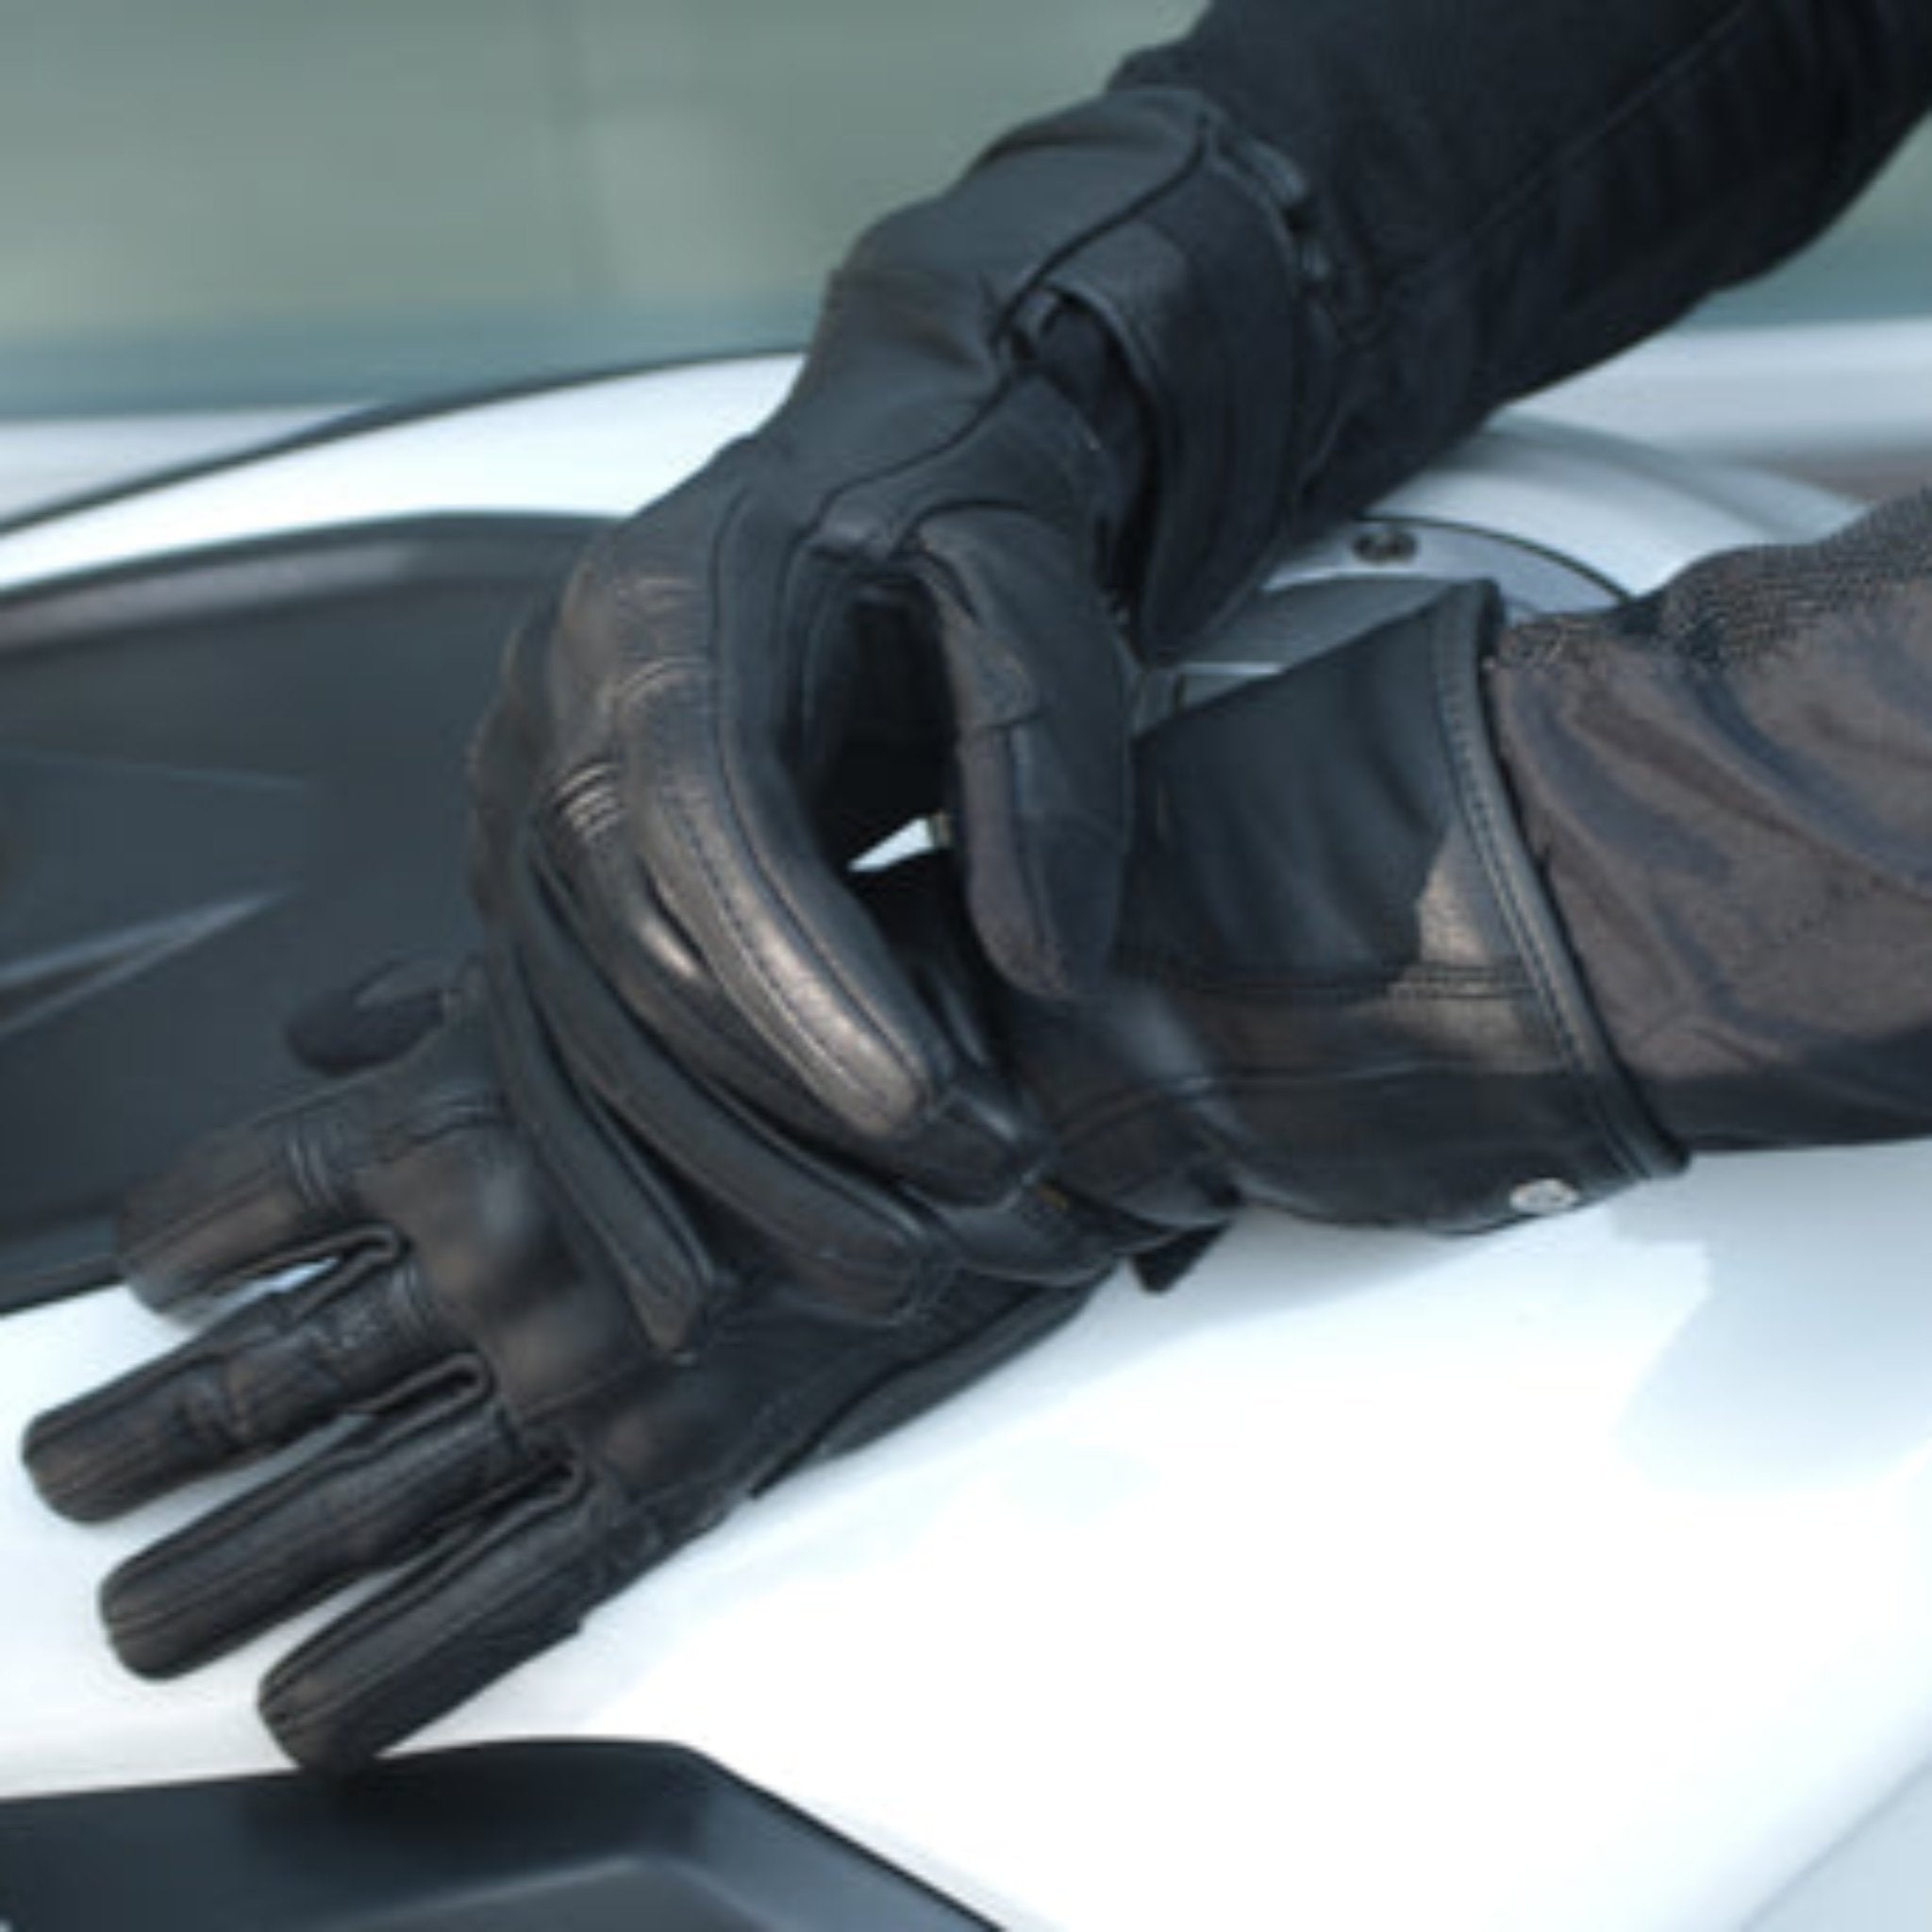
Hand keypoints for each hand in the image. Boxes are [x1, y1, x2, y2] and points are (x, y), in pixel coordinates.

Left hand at [22, 988, 1097, 1770]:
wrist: (993, 1093)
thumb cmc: (813, 1019)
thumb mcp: (616, 969)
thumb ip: (448, 998)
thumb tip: (324, 1022)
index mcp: (465, 1113)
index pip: (237, 1208)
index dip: (164, 1255)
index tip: (141, 1287)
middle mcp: (494, 1255)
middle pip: (260, 1373)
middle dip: (145, 1444)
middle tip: (76, 1486)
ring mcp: (578, 1375)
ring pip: (351, 1499)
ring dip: (223, 1569)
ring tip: (141, 1614)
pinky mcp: (676, 1466)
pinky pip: (506, 1596)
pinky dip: (393, 1667)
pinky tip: (304, 1711)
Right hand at [510, 587, 1684, 1301]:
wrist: (869, 475)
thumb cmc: (945, 517)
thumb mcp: (1027, 598)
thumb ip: (1039, 767)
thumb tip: (1039, 969)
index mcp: (668, 615)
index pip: (704, 820)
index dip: (802, 982)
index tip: (925, 1106)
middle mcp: (560, 715)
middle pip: (640, 956)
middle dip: (798, 1108)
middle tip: (964, 1199)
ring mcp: (529, 804)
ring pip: (591, 1034)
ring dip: (726, 1177)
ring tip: (878, 1271)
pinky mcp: (541, 881)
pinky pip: (563, 1049)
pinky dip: (631, 1173)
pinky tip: (696, 1282)